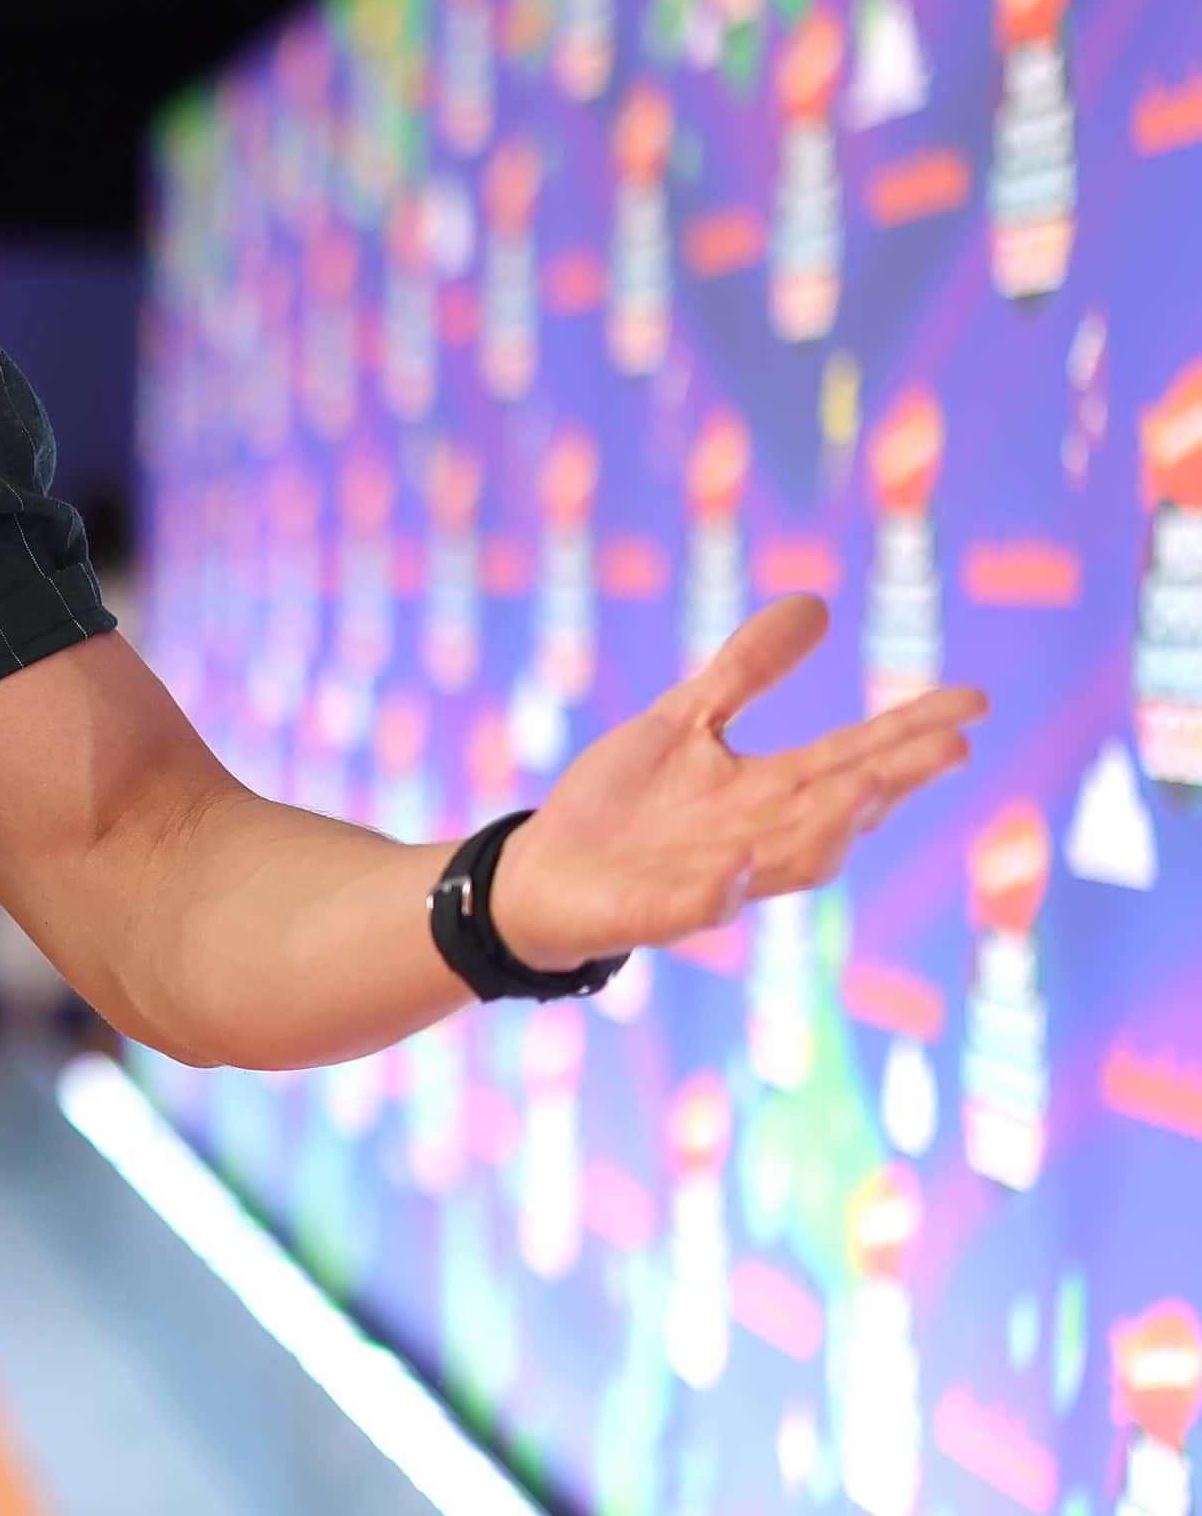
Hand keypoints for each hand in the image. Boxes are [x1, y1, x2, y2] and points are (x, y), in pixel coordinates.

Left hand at [493, 596, 984, 971]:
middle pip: (840, 806)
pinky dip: (724, 889)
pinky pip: (702, 906)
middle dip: (896, 778)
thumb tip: (816, 603)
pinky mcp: (661, 912)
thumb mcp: (684, 719)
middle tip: (953, 746)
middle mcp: (757, 835)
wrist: (541, 872)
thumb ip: (747, 671)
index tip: (973, 700)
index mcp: (767, 789)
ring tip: (870, 785)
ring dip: (830, 827)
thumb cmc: (623, 802)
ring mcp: (715, 878)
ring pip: (792, 859)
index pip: (854, 753)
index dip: (913, 730)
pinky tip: (739, 868)